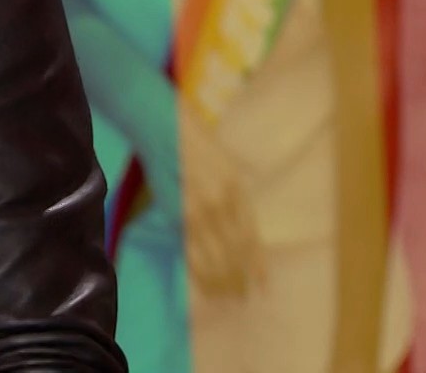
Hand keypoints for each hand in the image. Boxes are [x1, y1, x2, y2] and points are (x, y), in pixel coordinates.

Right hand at [142, 101, 265, 299]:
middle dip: (239, 279)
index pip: (251, 237)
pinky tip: (203, 284)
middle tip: (242, 298)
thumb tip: (242, 227)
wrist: (163, 128)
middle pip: (234, 252)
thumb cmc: (196, 144)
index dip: (257, 265)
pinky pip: (190, 251)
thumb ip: (236, 197)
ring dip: (220, 281)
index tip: (262, 287)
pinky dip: (198, 271)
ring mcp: (197, 210)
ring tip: (225, 298)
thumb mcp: (229, 166)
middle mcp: (222, 203)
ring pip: (214, 257)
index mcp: (239, 190)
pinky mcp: (175, 214)